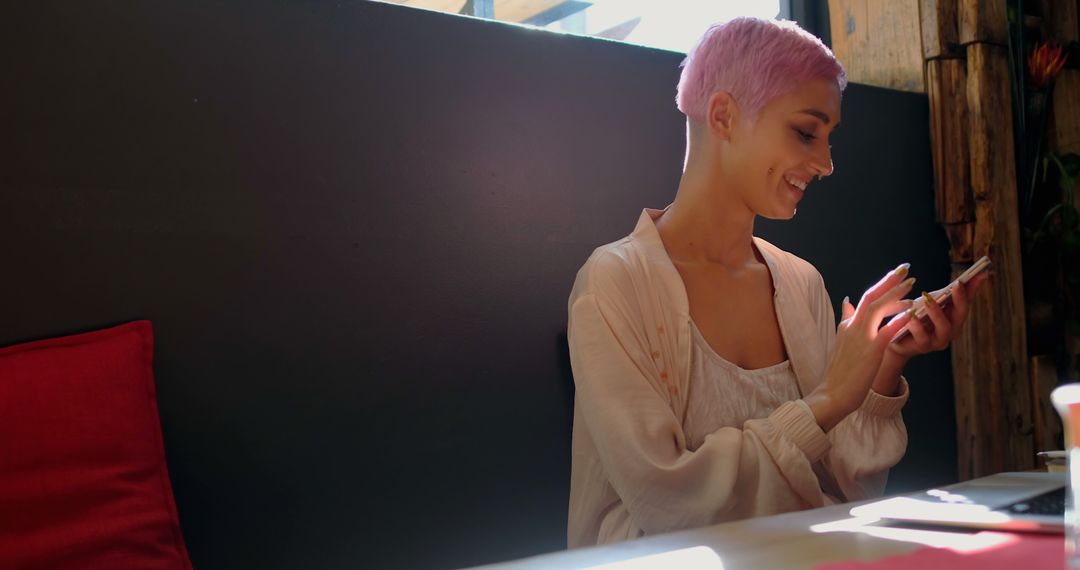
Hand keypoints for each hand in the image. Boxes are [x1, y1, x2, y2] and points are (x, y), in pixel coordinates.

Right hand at [804, 264, 915, 430]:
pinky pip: (888, 329)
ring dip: (896, 294)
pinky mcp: (871, 349)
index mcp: (847, 325)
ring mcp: (861, 336)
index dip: (882, 284)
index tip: (896, 274)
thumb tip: (847, 301)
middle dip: (890, 281)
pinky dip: (900, 318)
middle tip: (907, 268)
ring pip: (878, 307)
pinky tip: (913, 310)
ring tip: (913, 285)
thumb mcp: (842, 342)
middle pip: (871, 296)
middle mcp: (853, 326)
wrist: (832, 394)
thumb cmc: (839, 374)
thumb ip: (846, 320)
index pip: (865, 298)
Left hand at [887, 271, 988, 358]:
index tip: (980, 272)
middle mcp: (951, 329)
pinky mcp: (922, 347)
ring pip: (944, 327)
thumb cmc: (916, 317)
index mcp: (954, 316)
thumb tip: (960, 277)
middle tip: (956, 284)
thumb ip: (946, 292)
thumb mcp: (930, 301)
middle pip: (961, 314)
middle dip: (960, 298)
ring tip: (928, 299)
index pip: (967, 300)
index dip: (974, 287)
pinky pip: (922, 337)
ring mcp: (938, 340)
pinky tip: (912, 315)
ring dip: (937, 312)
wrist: (896, 340)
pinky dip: (917, 325)